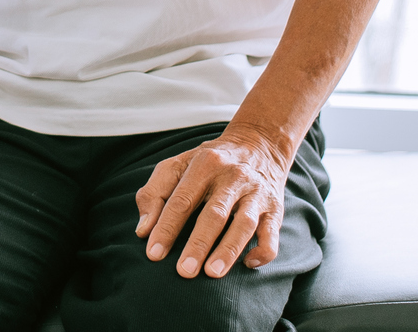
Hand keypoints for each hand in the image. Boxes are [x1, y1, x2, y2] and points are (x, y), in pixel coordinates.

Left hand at [134, 128, 290, 278]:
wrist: (257, 145)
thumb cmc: (207, 163)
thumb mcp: (177, 166)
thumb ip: (154, 193)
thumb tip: (143, 231)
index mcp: (204, 164)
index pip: (182, 200)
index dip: (166, 228)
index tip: (154, 254)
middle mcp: (232, 177)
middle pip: (214, 214)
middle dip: (198, 244)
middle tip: (184, 272)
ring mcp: (256, 193)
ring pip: (244, 223)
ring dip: (228, 250)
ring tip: (212, 273)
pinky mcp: (275, 208)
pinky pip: (272, 233)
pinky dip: (263, 250)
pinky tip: (248, 264)